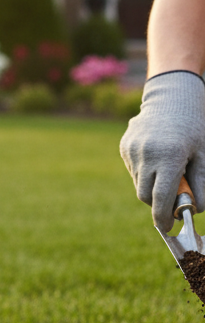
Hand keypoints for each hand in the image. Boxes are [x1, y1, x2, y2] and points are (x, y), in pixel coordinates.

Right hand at [120, 71, 204, 231]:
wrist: (172, 95)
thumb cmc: (193, 125)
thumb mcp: (203, 155)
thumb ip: (201, 185)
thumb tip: (195, 211)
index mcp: (169, 156)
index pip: (160, 198)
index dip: (163, 217)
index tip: (167, 228)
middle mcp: (147, 154)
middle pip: (146, 196)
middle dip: (158, 203)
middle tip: (173, 196)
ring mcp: (132, 150)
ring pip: (139, 184)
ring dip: (152, 186)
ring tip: (167, 168)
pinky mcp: (125, 146)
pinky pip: (133, 170)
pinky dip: (145, 172)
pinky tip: (157, 156)